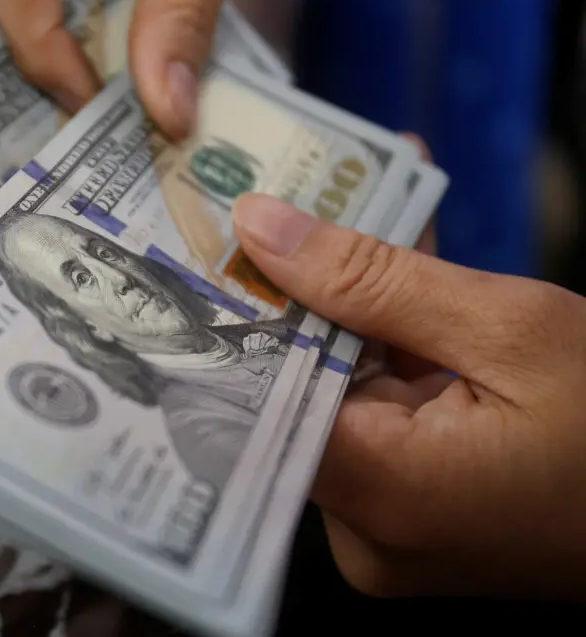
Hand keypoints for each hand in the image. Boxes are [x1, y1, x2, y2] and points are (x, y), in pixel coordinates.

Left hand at [231, 192, 585, 599]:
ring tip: (356, 203)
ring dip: (352, 304)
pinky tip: (398, 265)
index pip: (255, 395)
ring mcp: (389, 525)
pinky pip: (376, 413)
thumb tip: (260, 226)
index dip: (233, 309)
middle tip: (284, 195)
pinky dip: (388, 345)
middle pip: (295, 387)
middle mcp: (365, 528)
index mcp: (381, 494)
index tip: (214, 234)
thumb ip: (372, 279)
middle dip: (302, 286)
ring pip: (337, 390)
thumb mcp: (510, 329)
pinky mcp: (413, 509)